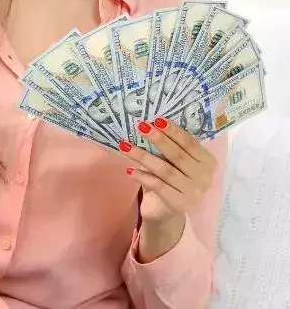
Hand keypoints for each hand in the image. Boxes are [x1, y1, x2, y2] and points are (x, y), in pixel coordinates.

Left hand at [119, 117, 219, 260]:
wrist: (167, 212)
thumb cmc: (171, 181)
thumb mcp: (174, 164)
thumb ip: (170, 148)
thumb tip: (149, 126)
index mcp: (208, 162)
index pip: (190, 143)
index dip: (174, 131)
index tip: (156, 120)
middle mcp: (205, 177)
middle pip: (178, 155)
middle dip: (158, 139)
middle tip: (141, 127)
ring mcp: (194, 192)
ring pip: (165, 170)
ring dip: (143, 156)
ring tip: (125, 146)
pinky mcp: (180, 204)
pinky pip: (159, 186)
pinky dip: (143, 177)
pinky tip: (129, 170)